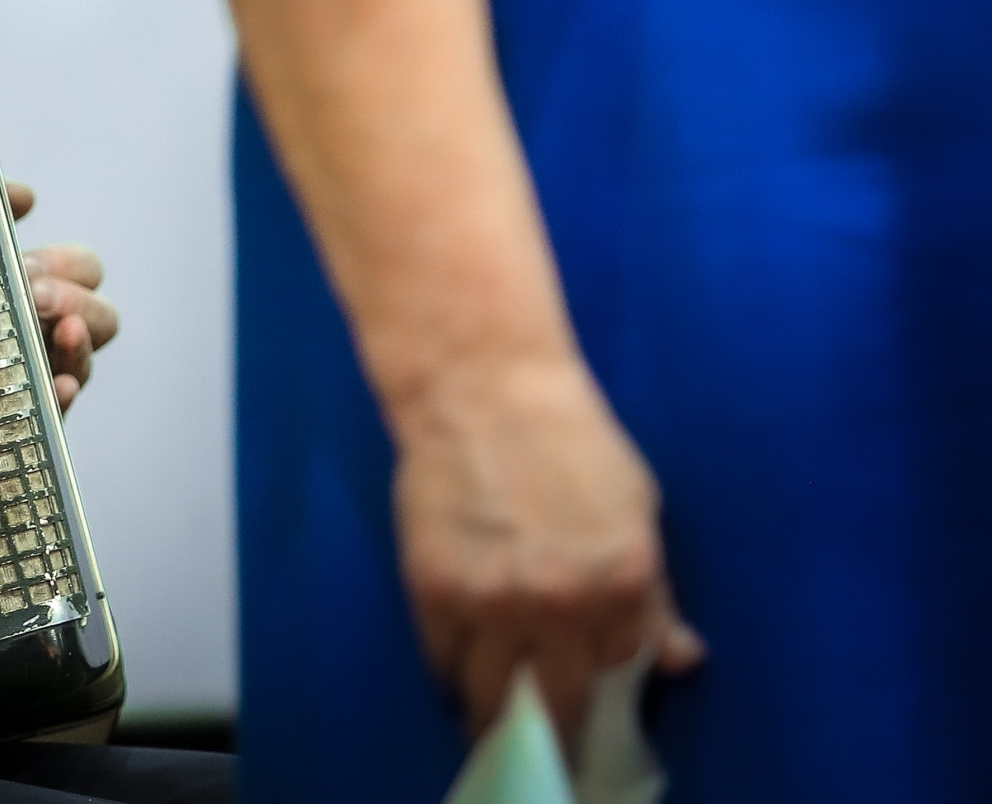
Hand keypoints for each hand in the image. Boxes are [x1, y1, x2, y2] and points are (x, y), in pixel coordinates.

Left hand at [6, 181, 119, 407]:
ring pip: (82, 365)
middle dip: (74, 299)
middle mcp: (37, 334)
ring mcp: (29, 380)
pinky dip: (63, 399)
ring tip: (61, 328)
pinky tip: (61, 387)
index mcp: (29, 288)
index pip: (83, 272)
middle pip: (100, 317)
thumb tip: (26, 196)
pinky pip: (54, 418)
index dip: (70, 264)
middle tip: (35, 293)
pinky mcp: (11, 421)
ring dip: (79, 343)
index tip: (29, 263)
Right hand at [392, 352, 704, 739]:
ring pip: (493, 696)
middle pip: (560, 703)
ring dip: (496, 712)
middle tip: (546, 725)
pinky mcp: (435, 590)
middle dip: (555, 724)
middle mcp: (564, 605)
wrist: (481, 387)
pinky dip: (452, 670)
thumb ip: (655, 591)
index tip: (587, 677)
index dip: (603, 668)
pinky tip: (459, 664)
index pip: (622, 664)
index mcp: (627, 582)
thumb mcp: (637, 509)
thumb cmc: (569, 436)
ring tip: (496, 711)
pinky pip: (442, 660)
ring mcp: (494, 602)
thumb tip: (678, 658)